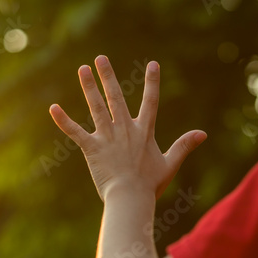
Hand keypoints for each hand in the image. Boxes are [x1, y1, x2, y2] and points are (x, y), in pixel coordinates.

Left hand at [49, 55, 205, 200]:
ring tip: (82, 69)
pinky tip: (53, 108)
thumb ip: (184, 145)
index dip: (152, 82)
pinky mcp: (91, 148)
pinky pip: (75, 132)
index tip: (153, 64)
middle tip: (100, 58)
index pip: (151, 102)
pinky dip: (64, 121)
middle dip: (108, 76)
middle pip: (116, 97)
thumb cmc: (150, 184)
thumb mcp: (170, 164)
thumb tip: (203, 133)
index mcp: (143, 131)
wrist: (130, 199)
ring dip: (89, 87)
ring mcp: (107, 137)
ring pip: (96, 107)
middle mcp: (124, 129)